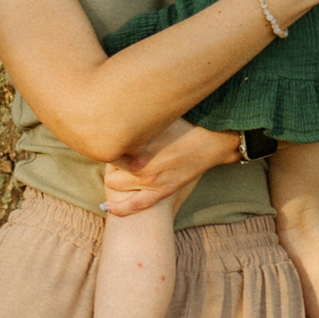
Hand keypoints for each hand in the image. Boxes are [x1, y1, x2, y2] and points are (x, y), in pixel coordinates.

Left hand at [103, 121, 243, 214]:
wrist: (213, 141)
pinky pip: (133, 206)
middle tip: (116, 153)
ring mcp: (150, 181)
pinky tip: (105, 207)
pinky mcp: (160, 192)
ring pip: (113, 184)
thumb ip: (135, 119)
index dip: (107, 142)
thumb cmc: (185, 123)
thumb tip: (116, 109)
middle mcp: (140, 163)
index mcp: (137, 142)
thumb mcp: (156, 118)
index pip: (107, 146)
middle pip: (108, 165)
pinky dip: (118, 208)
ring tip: (119, 169)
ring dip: (113, 177)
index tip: (109, 138)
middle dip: (108, 159)